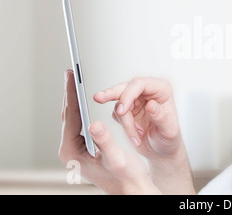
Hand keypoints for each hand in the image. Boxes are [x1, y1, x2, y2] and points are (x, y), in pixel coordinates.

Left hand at [59, 70, 159, 194]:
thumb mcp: (117, 158)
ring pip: (73, 119)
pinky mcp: (83, 148)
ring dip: (75, 100)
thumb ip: (105, 141)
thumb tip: (95, 125)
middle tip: (71, 73)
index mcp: (72, 152)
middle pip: (69, 115)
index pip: (71, 116)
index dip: (72, 94)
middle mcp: (70, 151)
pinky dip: (81, 109)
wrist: (132, 190)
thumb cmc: (126, 177)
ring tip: (76, 82)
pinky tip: (84, 101)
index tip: (72, 77)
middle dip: (71, 93)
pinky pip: (79, 124)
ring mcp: (76, 150)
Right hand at [93, 76, 195, 193]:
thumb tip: (151, 105)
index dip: (128, 94)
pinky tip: (133, 135)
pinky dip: (122, 126)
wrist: (162, 151)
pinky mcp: (128, 109)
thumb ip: (161, 117)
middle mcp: (149, 91)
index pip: (140, 84)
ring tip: (136, 136)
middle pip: (125, 87)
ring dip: (124, 122)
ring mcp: (137, 100)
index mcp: (162, 90)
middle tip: (98, 98)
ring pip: (119, 103)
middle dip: (111, 93)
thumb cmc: (169, 139)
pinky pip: (117, 113)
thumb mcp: (169, 131)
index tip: (122, 110)